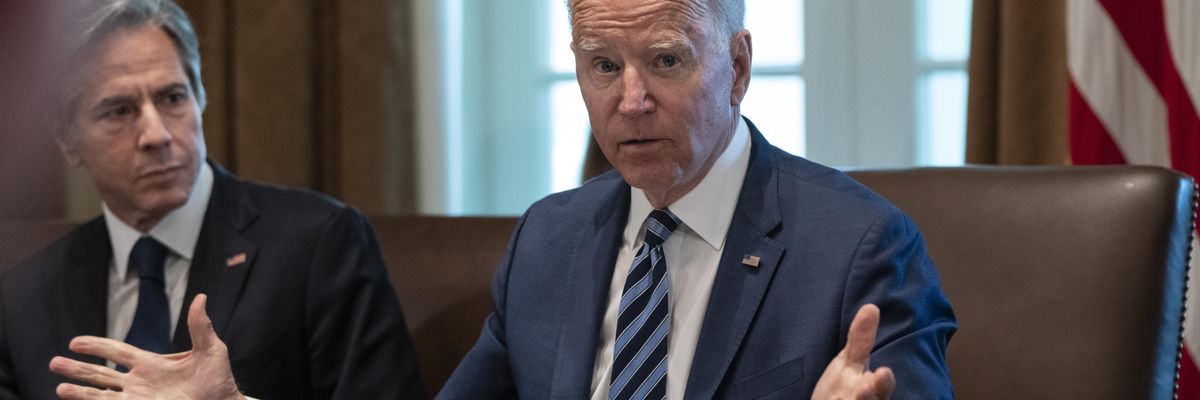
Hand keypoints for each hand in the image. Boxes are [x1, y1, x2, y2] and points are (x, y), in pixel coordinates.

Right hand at [49, 294, 244, 399]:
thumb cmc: (219, 378)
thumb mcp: (211, 349)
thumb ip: (200, 326)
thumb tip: (201, 297)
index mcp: (151, 363)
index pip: (117, 352)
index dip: (97, 347)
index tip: (74, 342)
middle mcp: (140, 382)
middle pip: (102, 374)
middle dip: (79, 369)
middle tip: (53, 362)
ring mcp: (139, 399)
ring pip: (102, 395)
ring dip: (80, 392)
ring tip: (59, 387)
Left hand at [811, 304, 895, 399]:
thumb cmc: (843, 389)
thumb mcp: (849, 364)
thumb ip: (861, 341)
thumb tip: (871, 307)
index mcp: (872, 390)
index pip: (881, 387)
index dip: (882, 383)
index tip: (883, 372)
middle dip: (868, 396)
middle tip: (864, 388)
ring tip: (837, 398)